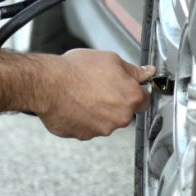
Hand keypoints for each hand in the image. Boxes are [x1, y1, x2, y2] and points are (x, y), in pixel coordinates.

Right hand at [36, 49, 155, 139]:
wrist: (48, 85)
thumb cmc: (76, 70)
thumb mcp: (110, 60)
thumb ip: (133, 70)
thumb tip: (147, 72)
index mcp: (131, 98)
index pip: (145, 100)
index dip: (134, 92)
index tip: (126, 87)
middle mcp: (121, 118)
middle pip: (125, 112)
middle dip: (115, 101)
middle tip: (99, 87)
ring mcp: (103, 129)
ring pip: (106, 121)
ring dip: (99, 111)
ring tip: (83, 94)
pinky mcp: (85, 136)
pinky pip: (89, 127)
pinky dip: (84, 118)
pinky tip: (75, 104)